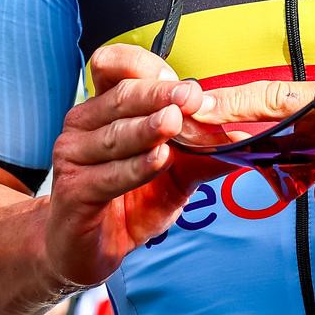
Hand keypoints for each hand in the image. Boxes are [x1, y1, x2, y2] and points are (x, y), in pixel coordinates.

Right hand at [41, 44, 221, 290]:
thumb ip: (201, 152)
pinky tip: (159, 159)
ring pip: (114, 134)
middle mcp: (83, 123)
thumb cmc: (130, 200)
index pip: (113, 65)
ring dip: (146, 128)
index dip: (143, 66)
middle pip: (119, 96)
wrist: (91, 249)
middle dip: (156, 95)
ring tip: (174, 122)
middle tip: (188, 97)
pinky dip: (136, 167)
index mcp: (104, 106)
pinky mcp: (72, 190)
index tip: (178, 81)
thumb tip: (242, 138)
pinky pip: (108, 175)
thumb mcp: (174, 173)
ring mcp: (73, 155)